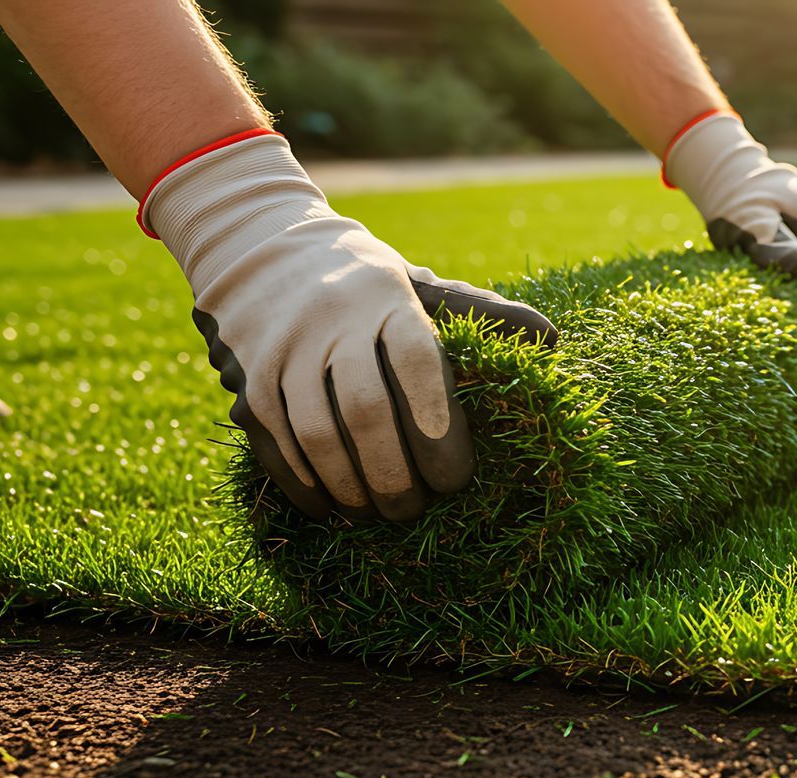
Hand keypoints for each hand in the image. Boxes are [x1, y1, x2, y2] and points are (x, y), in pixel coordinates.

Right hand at [143, 132, 555, 521]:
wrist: (259, 245)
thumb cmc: (364, 285)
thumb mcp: (419, 286)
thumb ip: (480, 313)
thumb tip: (549, 339)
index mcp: (389, 300)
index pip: (419, 364)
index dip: (439, 426)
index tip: (455, 478)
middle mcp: (334, 322)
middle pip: (367, 410)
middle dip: (395, 473)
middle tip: (415, 509)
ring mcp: (284, 348)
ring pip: (316, 432)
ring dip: (349, 485)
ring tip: (376, 513)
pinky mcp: (247, 374)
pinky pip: (272, 440)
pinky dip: (301, 482)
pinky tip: (327, 508)